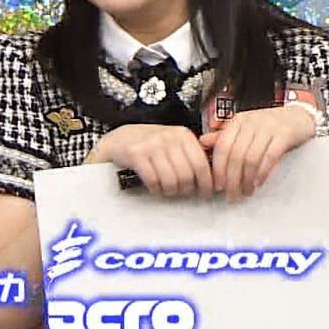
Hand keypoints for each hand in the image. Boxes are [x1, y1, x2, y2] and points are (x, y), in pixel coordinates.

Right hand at [92, 124, 212, 197]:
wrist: (118, 139)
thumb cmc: (148, 144)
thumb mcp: (172, 143)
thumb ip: (189, 155)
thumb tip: (210, 177)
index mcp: (183, 135)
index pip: (201, 163)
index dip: (206, 182)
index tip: (207, 192)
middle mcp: (169, 138)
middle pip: (187, 174)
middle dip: (186, 189)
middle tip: (183, 193)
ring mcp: (152, 145)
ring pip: (171, 179)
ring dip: (171, 191)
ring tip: (168, 190)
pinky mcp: (136, 154)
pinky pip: (153, 180)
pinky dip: (156, 189)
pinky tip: (155, 188)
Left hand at [201, 106, 315, 201]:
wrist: (299, 117)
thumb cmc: (270, 125)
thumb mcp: (246, 128)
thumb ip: (225, 136)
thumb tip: (202, 142)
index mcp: (238, 121)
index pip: (223, 147)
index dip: (219, 169)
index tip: (219, 186)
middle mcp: (251, 122)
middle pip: (236, 155)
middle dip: (233, 180)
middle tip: (232, 195)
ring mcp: (269, 127)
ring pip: (251, 158)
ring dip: (247, 179)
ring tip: (246, 191)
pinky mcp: (284, 134)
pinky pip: (270, 157)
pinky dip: (263, 173)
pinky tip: (259, 182)